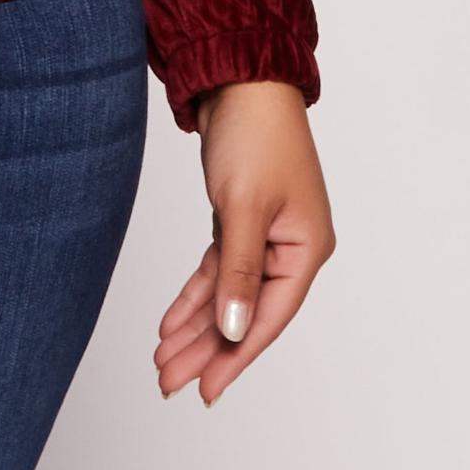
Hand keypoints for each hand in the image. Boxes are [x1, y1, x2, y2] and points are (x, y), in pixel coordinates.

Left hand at [156, 80, 334, 405]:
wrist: (240, 78)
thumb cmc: (255, 135)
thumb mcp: (243, 207)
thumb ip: (238, 271)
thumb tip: (231, 329)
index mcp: (306, 249)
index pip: (267, 316)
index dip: (235, 356)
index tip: (206, 390)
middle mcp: (291, 248)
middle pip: (244, 311)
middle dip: (206, 349)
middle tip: (169, 382)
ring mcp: (266, 235)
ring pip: (226, 294)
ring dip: (195, 326)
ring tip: (163, 361)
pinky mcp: (241, 220)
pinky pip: (218, 268)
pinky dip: (194, 293)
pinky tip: (171, 321)